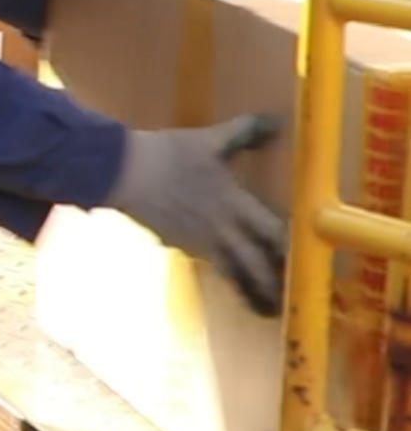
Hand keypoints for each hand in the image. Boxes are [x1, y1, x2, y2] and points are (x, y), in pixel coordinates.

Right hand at [106, 113, 288, 315]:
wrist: (119, 172)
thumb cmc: (167, 155)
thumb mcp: (208, 140)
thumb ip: (243, 132)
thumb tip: (274, 121)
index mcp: (234, 205)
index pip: (275, 235)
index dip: (293, 252)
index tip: (311, 266)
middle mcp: (221, 230)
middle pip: (255, 267)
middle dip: (274, 287)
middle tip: (290, 304)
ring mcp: (197, 240)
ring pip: (231, 274)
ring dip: (250, 292)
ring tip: (264, 309)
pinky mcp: (177, 242)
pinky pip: (207, 264)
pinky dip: (221, 275)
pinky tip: (225, 277)